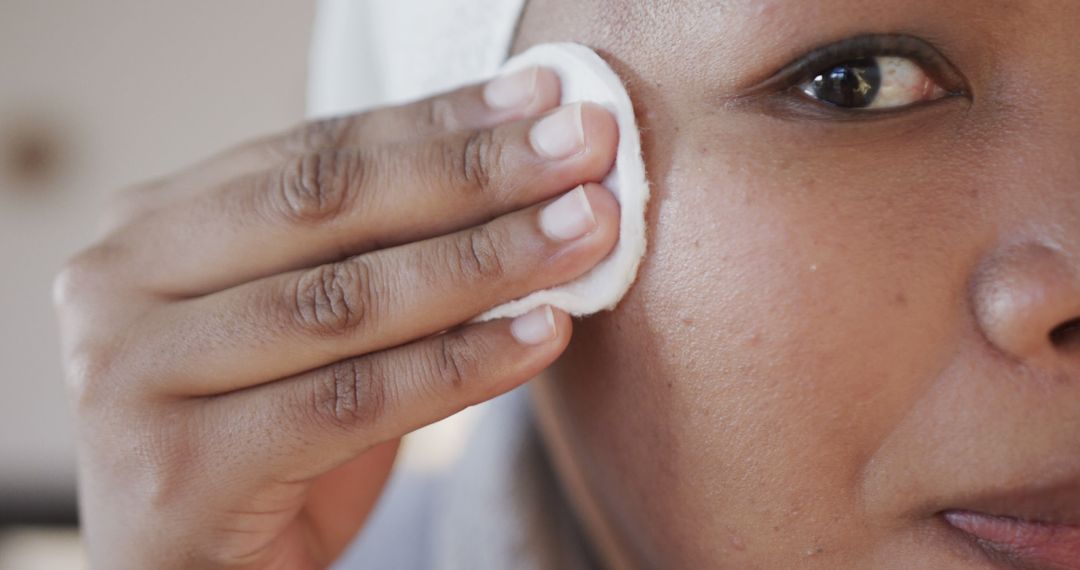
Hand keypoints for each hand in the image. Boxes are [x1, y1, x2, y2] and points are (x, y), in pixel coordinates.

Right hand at [53, 67, 619, 568]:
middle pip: (326, 209)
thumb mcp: (311, 327)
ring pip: (345, 302)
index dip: (440, 123)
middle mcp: (119, 287)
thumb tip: (526, 175)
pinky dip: (460, 364)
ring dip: (483, 262)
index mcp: (153, 229)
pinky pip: (352, 401)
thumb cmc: (261, 437)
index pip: (317, 153)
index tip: (543, 103)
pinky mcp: (176, 469)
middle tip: (582, 148)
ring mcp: (131, 378)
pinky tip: (542, 334)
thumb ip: (376, 252)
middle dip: (472, 175)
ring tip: (583, 232)